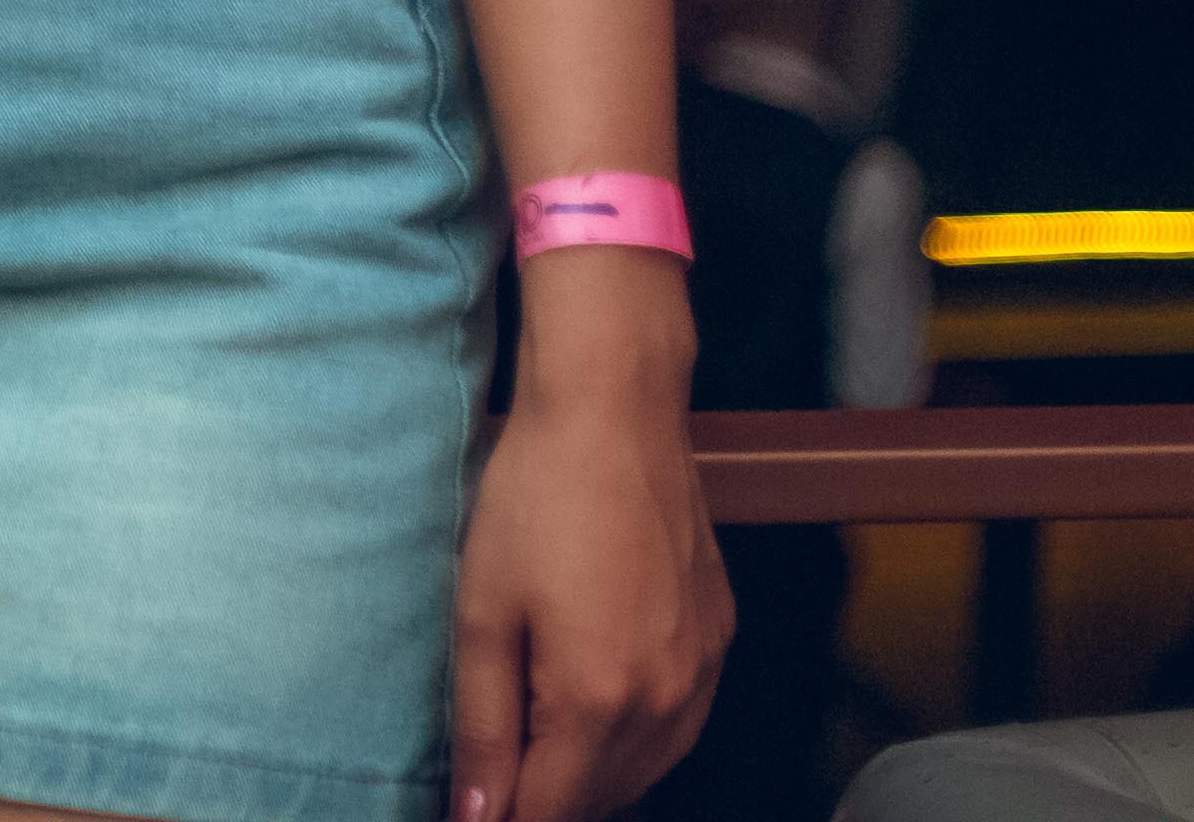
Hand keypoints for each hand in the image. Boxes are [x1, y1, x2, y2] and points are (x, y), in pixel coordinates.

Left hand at [447, 338, 726, 821]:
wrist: (617, 412)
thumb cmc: (535, 498)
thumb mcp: (482, 612)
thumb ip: (482, 726)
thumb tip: (474, 818)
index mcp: (599, 701)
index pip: (551, 811)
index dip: (503, 816)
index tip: (473, 804)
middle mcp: (667, 703)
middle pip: (603, 798)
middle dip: (546, 795)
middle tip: (496, 760)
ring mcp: (704, 673)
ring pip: (647, 769)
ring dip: (592, 771)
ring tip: (536, 734)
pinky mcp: (720, 640)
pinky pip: (680, 724)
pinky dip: (637, 735)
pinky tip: (597, 702)